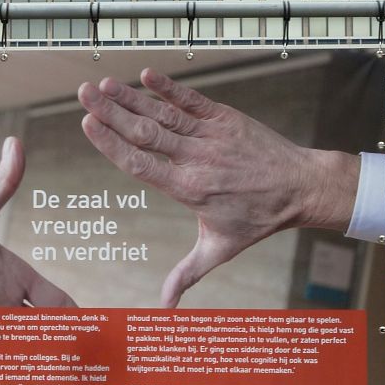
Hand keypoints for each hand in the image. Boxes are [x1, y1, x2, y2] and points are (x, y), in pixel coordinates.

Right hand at [79, 68, 359, 306]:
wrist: (302, 188)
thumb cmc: (257, 219)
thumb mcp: (218, 248)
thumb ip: (185, 274)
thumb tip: (162, 310)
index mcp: (187, 189)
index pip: (139, 163)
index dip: (110, 142)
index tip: (86, 123)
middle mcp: (196, 160)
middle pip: (145, 133)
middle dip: (111, 111)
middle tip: (83, 93)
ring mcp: (210, 136)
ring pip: (163, 114)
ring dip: (131, 97)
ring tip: (103, 83)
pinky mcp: (225, 118)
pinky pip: (192, 100)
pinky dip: (169, 87)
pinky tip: (146, 75)